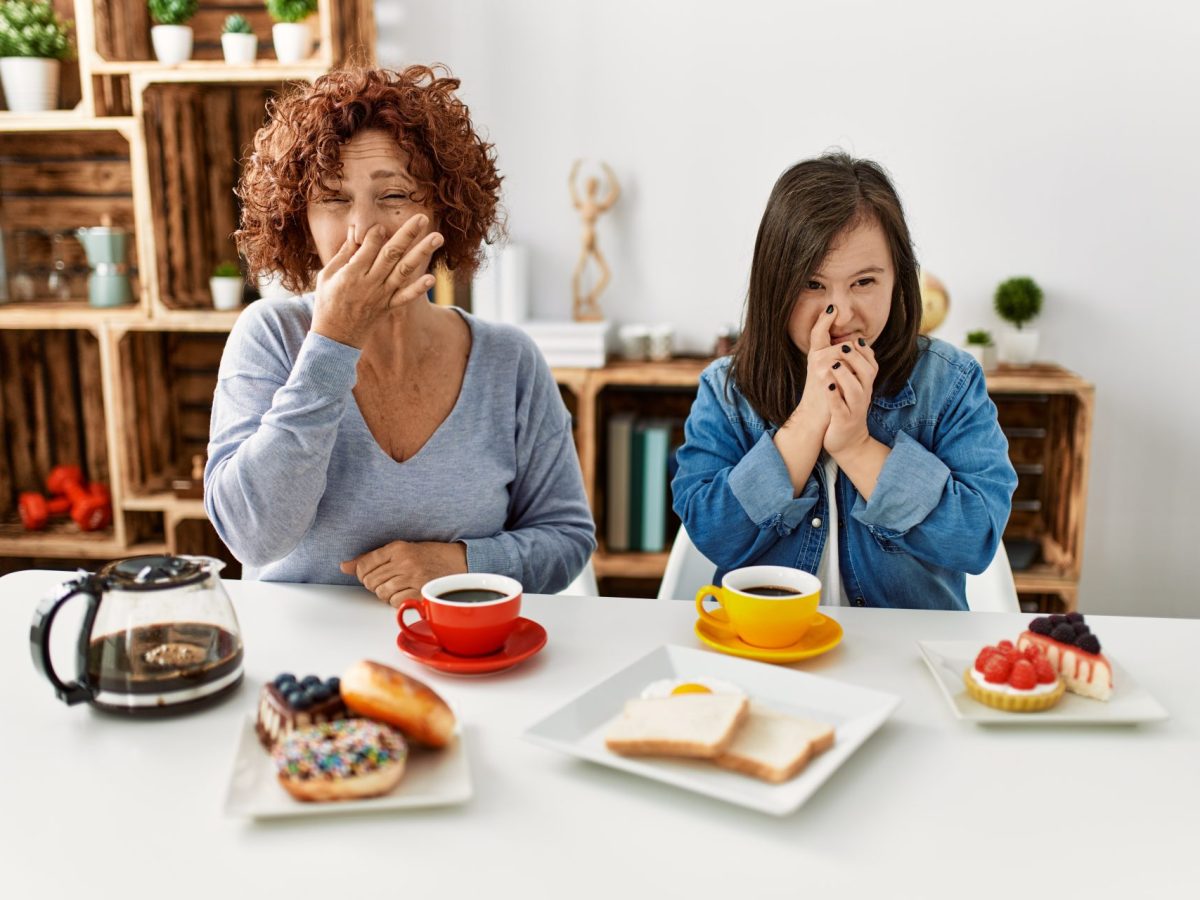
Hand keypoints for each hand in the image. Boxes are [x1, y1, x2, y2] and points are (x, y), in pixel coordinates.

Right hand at [311, 215, 443, 348]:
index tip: (381, 226)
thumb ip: (344, 254)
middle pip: (391, 254)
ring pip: (404, 271)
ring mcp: (381, 296)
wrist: (335, 338)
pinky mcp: (388, 307)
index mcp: (351, 274)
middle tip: (423, 218)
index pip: (369, 248)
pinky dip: (418, 289)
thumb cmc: (328, 301)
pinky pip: (406, 297)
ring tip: (437, 237)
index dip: (377, 234)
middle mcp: (369, 283)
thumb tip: (357, 231)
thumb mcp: (327, 275)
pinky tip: (432, 278)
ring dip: (421, 253)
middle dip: (408, 234)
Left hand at [339, 540, 467, 606]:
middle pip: (370, 581)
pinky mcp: (421, 593)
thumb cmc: (431, 556)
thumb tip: (343, 566)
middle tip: (388, 580)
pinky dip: (397, 601)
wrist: (460, 562)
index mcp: (398, 548)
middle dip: (375, 584)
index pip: (365, 564)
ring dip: (386, 594)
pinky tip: (406, 593)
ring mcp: (413, 578)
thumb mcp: (402, 549)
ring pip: (381, 593)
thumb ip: (372, 558)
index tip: (369, 574)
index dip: (362, 573)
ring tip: (398, 587)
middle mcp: (404, 562)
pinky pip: (395, 603)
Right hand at [782, 303, 843, 435]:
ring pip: (847, 351)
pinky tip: (848, 380)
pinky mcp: (827, 377)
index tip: (832, 307)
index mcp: (815, 355)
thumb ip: (836, 355)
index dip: (824, 319)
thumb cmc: (825, 394)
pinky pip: (848, 365)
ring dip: (855, 362)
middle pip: (843, 342)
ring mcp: (821, 367)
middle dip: (853, 351)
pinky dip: (854, 371)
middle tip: (850, 365)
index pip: (818, 331)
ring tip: (847, 377)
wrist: (817, 417)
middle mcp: (815, 358)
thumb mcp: (828, 372)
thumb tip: (855, 342)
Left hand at [823, 336, 878, 457]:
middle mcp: (864, 395)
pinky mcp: (843, 421)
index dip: (864, 350)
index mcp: (865, 385)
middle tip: (842, 348)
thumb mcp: (851, 387)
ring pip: (856, 390)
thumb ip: (852, 368)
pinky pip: (840, 407)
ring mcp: (855, 409)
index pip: (872, 363)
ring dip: (845, 375)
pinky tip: (827, 385)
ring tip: (833, 365)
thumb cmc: (846, 408)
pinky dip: (834, 396)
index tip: (855, 339)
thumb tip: (850, 341)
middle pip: (867, 373)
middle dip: (856, 359)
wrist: (848, 442)